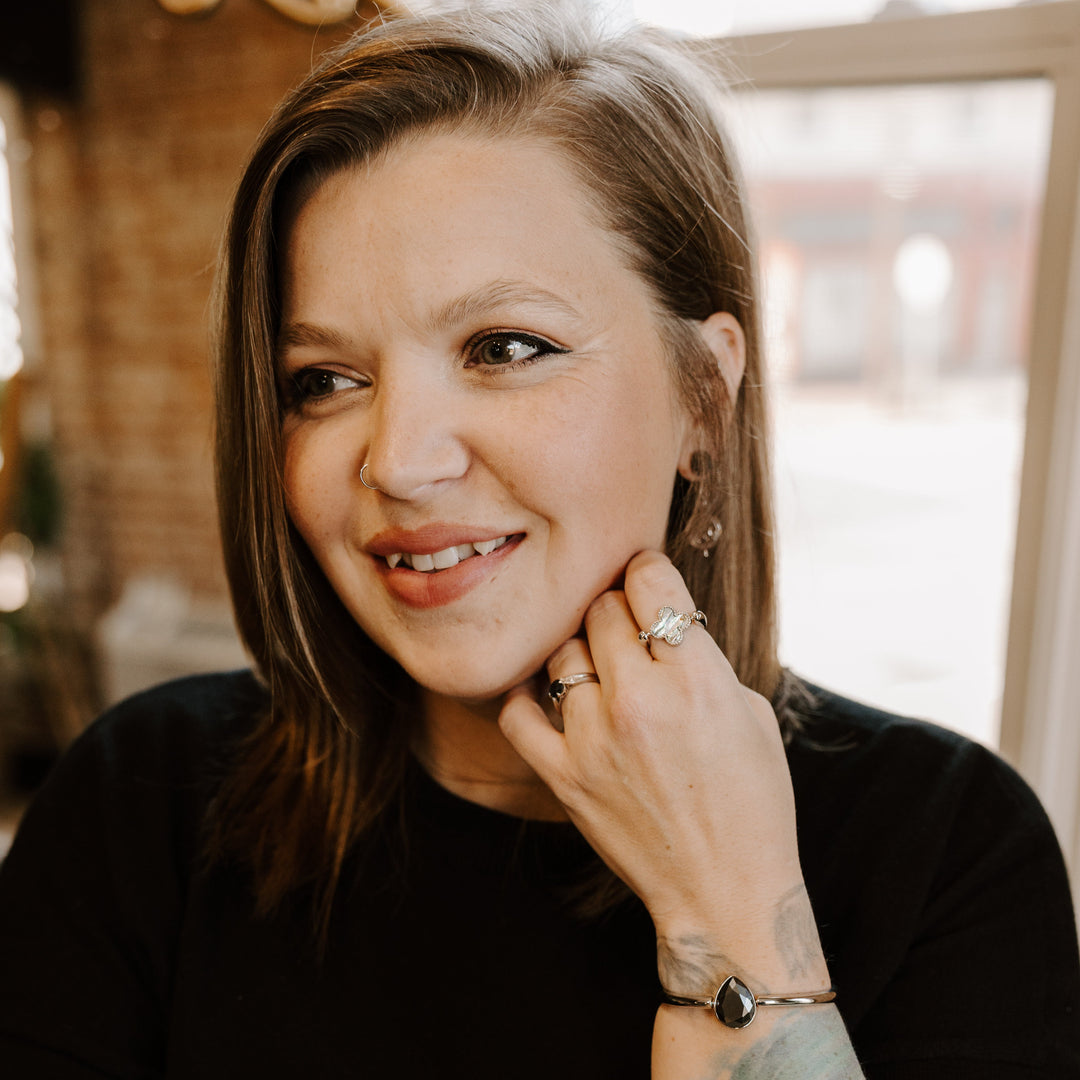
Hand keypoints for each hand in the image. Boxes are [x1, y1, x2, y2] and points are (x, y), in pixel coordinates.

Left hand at [499, 550, 823, 990]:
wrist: (726, 892)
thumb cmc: (752, 801)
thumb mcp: (749, 713)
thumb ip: (700, 659)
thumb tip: (658, 620)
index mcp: (697, 679)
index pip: (649, 581)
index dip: (648, 571)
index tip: (646, 579)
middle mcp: (640, 701)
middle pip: (600, 609)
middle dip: (617, 611)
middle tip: (628, 630)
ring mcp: (594, 739)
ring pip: (562, 652)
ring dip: (582, 653)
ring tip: (602, 672)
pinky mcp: (562, 775)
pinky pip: (518, 712)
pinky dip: (527, 696)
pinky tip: (547, 695)